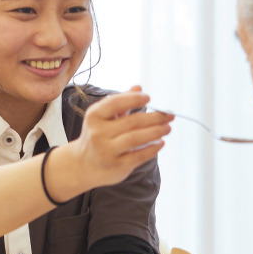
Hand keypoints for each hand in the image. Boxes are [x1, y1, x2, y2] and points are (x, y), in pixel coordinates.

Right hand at [59, 86, 173, 193]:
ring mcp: (107, 151)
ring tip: (168, 128)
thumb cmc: (98, 135)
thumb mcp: (103, 117)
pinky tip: (161, 143)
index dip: (134, 99)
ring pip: (136, 138)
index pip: (116, 103)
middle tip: (169, 115)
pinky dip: (152, 149)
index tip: (150, 98)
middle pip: (132, 122)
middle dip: (154, 118)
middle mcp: (98, 133)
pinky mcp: (116, 166)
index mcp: (94, 116)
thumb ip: (121, 102)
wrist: (83, 165)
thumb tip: (139, 88)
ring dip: (156, 132)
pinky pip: (138, 156)